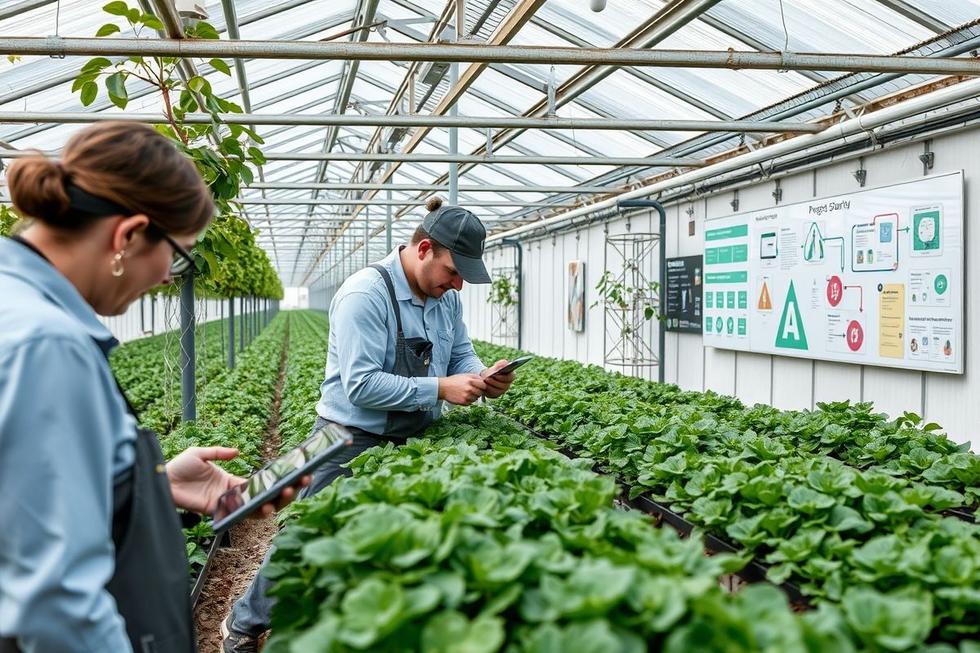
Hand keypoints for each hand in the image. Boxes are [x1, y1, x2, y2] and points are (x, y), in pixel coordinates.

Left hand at [166, 447, 308, 517]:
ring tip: (288, 493)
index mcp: (232, 481)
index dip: (278, 479)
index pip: (261, 483)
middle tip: (302, 482)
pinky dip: (255, 512)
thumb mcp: (200, 454)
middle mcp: (233, 495)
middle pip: (266, 496)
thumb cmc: (179, 467)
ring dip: (276, 502)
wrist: (161, 479)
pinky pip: (240, 514)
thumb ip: (219, 452)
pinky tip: (266, 506)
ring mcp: (227, 504)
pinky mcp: (218, 511)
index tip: (296, 472)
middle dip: (286, 491)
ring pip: (258, 508)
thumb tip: (238, 452)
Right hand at [438, 373, 486, 404]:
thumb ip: (475, 377)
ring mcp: (467, 396)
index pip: (484, 385)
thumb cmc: (455, 380)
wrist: (443, 387)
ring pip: (476, 398)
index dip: (482, 386)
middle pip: (480, 393)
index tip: (479, 386)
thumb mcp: (465, 375)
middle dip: (478, 392)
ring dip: (473, 397)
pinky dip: (468, 401)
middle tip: (472, 390)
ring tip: (466, 393)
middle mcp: (470, 388)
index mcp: (471, 380)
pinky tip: (462, 396)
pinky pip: (470, 403)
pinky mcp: (463, 402)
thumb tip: (484, 380)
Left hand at [481, 359, 514, 398]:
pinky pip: (492, 394)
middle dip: (495, 381)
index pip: (511, 378)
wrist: (486, 377)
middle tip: (488, 377)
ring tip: (485, 380)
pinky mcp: (496, 395)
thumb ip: (502, 364)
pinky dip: (488, 389)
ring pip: (497, 390)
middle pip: (503, 385)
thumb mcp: (497, 366)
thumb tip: (504, 364)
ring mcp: (502, 391)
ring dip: (490, 385)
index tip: (497, 374)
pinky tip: (484, 385)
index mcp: (510, 377)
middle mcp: (508, 385)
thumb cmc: (493, 371)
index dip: (504, 376)